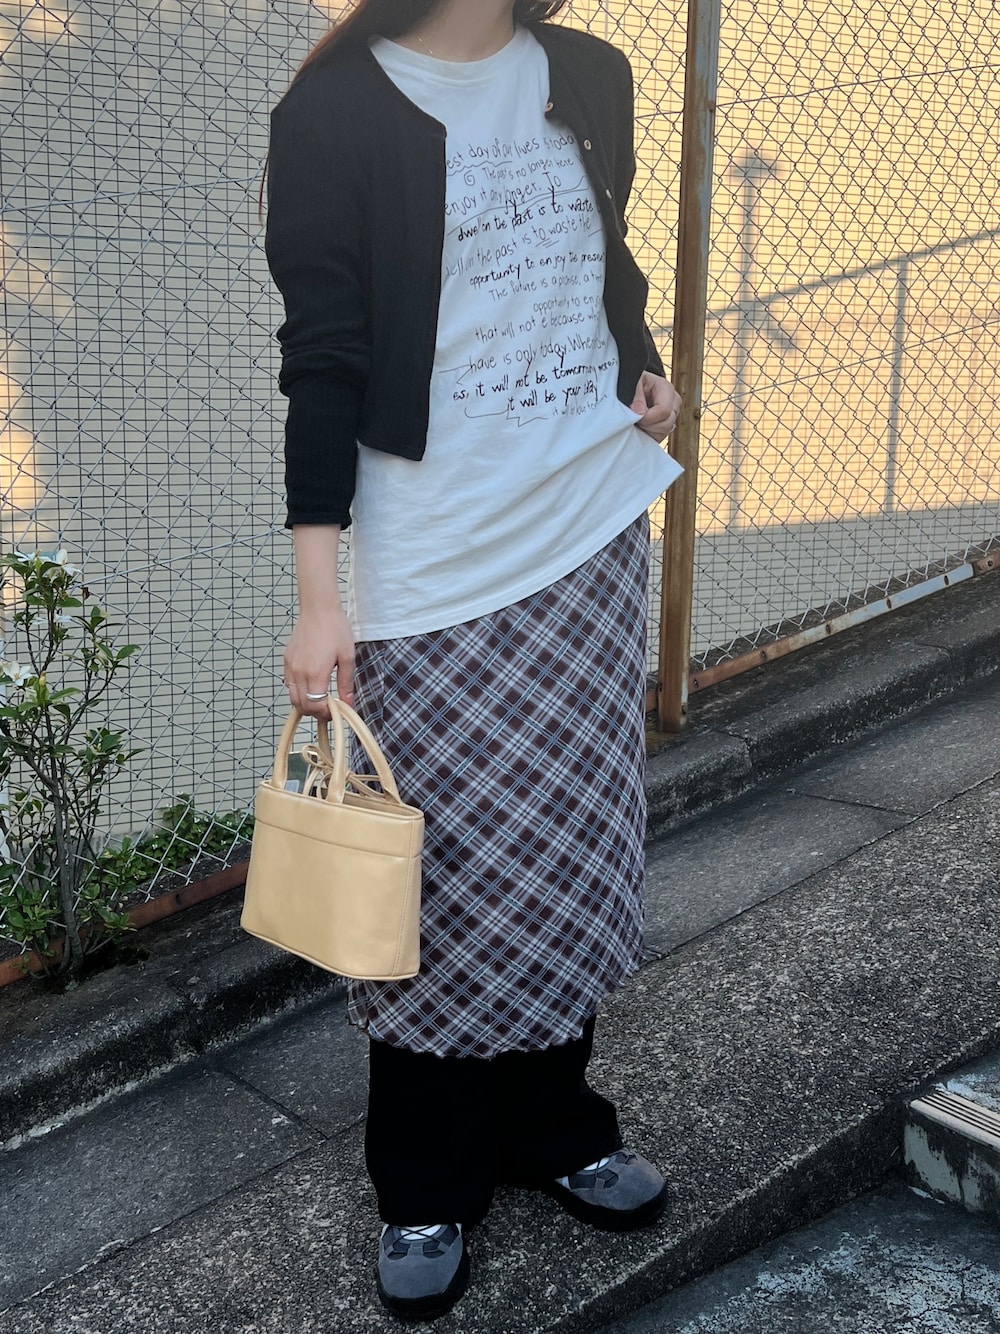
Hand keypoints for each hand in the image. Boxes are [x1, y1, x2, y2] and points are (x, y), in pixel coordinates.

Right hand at [283, 606, 355, 722]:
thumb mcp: (347, 657)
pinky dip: (297, 691)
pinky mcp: (286, 660)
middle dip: (315, 712)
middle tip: (328, 709)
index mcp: (315, 672)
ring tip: (319, 700)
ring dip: (305, 704)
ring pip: (292, 697)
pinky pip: (288, 684)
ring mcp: (290, 666)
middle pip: (302, 705)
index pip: (315, 706)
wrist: (318, 609)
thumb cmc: (334, 628)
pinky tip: (310, 686)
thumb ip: (346, 683)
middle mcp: (299, 671)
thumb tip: (348, 703)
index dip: (325, 714)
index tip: (335, 712)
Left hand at [630, 371, 681, 442]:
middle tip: (635, 419)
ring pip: (664, 432)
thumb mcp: (633, 383)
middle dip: (648, 425)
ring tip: (637, 421)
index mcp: (667, 388)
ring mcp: (672, 415)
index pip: (664, 410)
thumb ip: (636, 396)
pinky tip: (641, 426)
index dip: (647, 417)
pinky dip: (649, 435)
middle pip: (666, 423)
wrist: (635, 388)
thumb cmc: (635, 384)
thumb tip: (639, 412)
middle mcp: (674, 402)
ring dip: (648, 430)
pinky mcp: (667, 426)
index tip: (635, 415)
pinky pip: (660, 437)